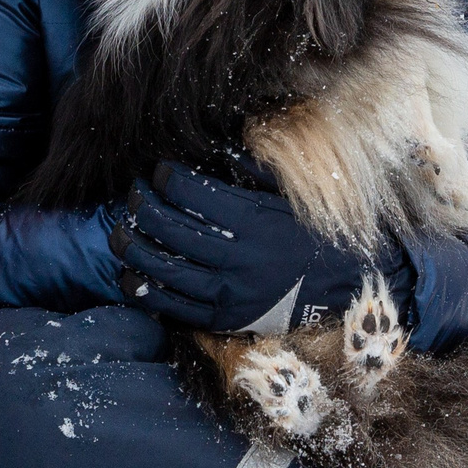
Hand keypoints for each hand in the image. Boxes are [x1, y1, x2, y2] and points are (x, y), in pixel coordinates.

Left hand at [110, 161, 379, 331]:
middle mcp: (239, 258)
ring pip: (163, 268)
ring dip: (132, 246)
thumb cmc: (311, 235)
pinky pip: (172, 306)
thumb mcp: (290, 196)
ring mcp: (229, 294)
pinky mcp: (222, 320)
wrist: (346, 290)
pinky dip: (143, 288)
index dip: (167, 177)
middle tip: (135, 194)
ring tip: (121, 230)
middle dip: (143, 205)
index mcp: (255, 221)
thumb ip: (253, 169)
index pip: (192, 193)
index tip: (160, 170)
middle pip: (170, 227)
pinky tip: (129, 272)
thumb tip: (215, 147)